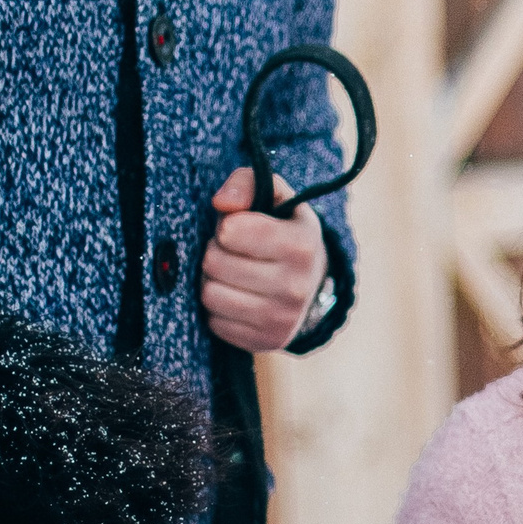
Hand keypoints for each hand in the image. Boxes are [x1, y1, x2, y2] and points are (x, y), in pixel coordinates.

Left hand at [202, 167, 327, 352]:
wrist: (311, 282)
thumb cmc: (283, 231)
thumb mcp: (274, 197)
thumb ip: (246, 182)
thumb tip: (222, 203)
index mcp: (301, 245)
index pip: (231, 231)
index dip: (227, 226)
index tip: (240, 228)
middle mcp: (296, 285)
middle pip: (214, 263)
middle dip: (216, 253)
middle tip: (234, 253)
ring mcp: (283, 318)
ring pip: (210, 295)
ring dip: (213, 281)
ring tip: (233, 274)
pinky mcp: (267, 340)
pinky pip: (215, 323)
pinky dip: (219, 309)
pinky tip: (238, 297)